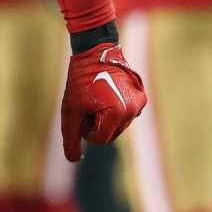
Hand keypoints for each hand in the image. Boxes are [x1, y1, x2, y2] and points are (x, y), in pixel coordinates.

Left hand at [59, 41, 145, 162]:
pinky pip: (124, 115)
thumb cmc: (80, 80)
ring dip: (105, 119)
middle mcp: (134, 110)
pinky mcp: (141, 97)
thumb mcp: (70, 110)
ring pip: (118, 126)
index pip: (99, 140)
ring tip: (97, 97)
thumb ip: (70, 137)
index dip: (85, 129)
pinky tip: (106, 94)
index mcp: (118, 113)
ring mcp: (140, 104)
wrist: (95, 51)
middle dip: (96, 125)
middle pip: (110, 135)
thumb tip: (73, 159)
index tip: (81, 111)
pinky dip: (114, 111)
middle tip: (87, 104)